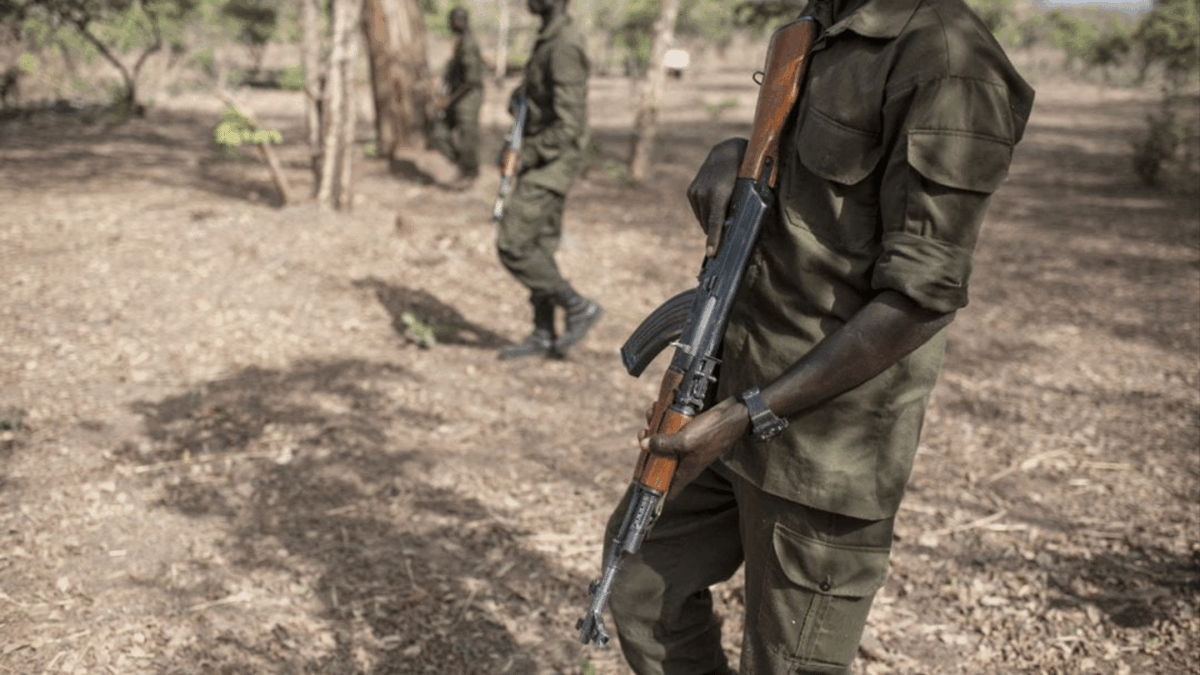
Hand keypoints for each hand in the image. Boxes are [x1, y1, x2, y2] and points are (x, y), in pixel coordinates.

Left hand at [639, 397, 748, 499]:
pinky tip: (661, 408)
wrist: (733, 416)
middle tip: (643, 433)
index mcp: (685, 472)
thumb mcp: (685, 440)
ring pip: (664, 443)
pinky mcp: (689, 435)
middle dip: (648, 448)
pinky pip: (672, 431)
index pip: (668, 492)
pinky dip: (665, 421)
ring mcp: (687, 448)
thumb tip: (643, 445)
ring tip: (652, 414)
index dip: (653, 490)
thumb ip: (664, 444)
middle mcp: (684, 462)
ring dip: (654, 429)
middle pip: (660, 462)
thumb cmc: (712, 433)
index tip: (640, 479)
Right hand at [687, 137, 746, 257]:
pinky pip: (699, 211)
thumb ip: (744, 205)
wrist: (728, 149)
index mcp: (719, 193)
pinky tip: (716, 209)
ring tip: (723, 221)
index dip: (714, 239)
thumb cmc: (746, 170)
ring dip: (711, 224)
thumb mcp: (748, 187)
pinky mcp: (691, 191)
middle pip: (708, 224)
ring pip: (703, 219)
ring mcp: (696, 192)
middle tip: (726, 241)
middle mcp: (704, 192)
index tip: (711, 254)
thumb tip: (743, 227)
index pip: (715, 222)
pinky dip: (707, 215)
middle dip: (716, 233)